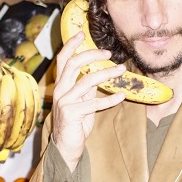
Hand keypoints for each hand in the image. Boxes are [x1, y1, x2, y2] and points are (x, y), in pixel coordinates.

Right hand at [52, 32, 124, 170]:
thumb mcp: (81, 102)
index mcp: (61, 85)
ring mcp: (64, 102)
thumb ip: (86, 88)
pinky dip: (110, 99)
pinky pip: (94, 103)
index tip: (82, 34)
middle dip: (92, 55)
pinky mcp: (71, 114)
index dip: (71, 45)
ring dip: (107, 74)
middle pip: (74, 64)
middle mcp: (60, 91)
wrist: (66, 147)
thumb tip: (99, 73)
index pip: (63, 60)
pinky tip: (121, 95)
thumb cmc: (75, 124)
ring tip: (121, 70)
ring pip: (87, 81)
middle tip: (109, 53)